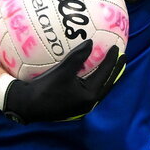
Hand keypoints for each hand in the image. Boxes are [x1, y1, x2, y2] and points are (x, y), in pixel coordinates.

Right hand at [0, 41, 125, 122]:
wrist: (27, 106)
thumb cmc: (44, 89)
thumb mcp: (62, 72)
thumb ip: (77, 57)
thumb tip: (91, 42)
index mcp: (90, 96)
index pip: (106, 75)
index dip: (112, 61)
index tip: (118, 48)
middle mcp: (89, 103)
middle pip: (107, 83)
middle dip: (115, 70)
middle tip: (123, 57)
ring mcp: (82, 105)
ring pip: (99, 87)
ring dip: (106, 75)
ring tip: (111, 64)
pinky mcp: (74, 104)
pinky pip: (89, 88)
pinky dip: (94, 78)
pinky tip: (90, 71)